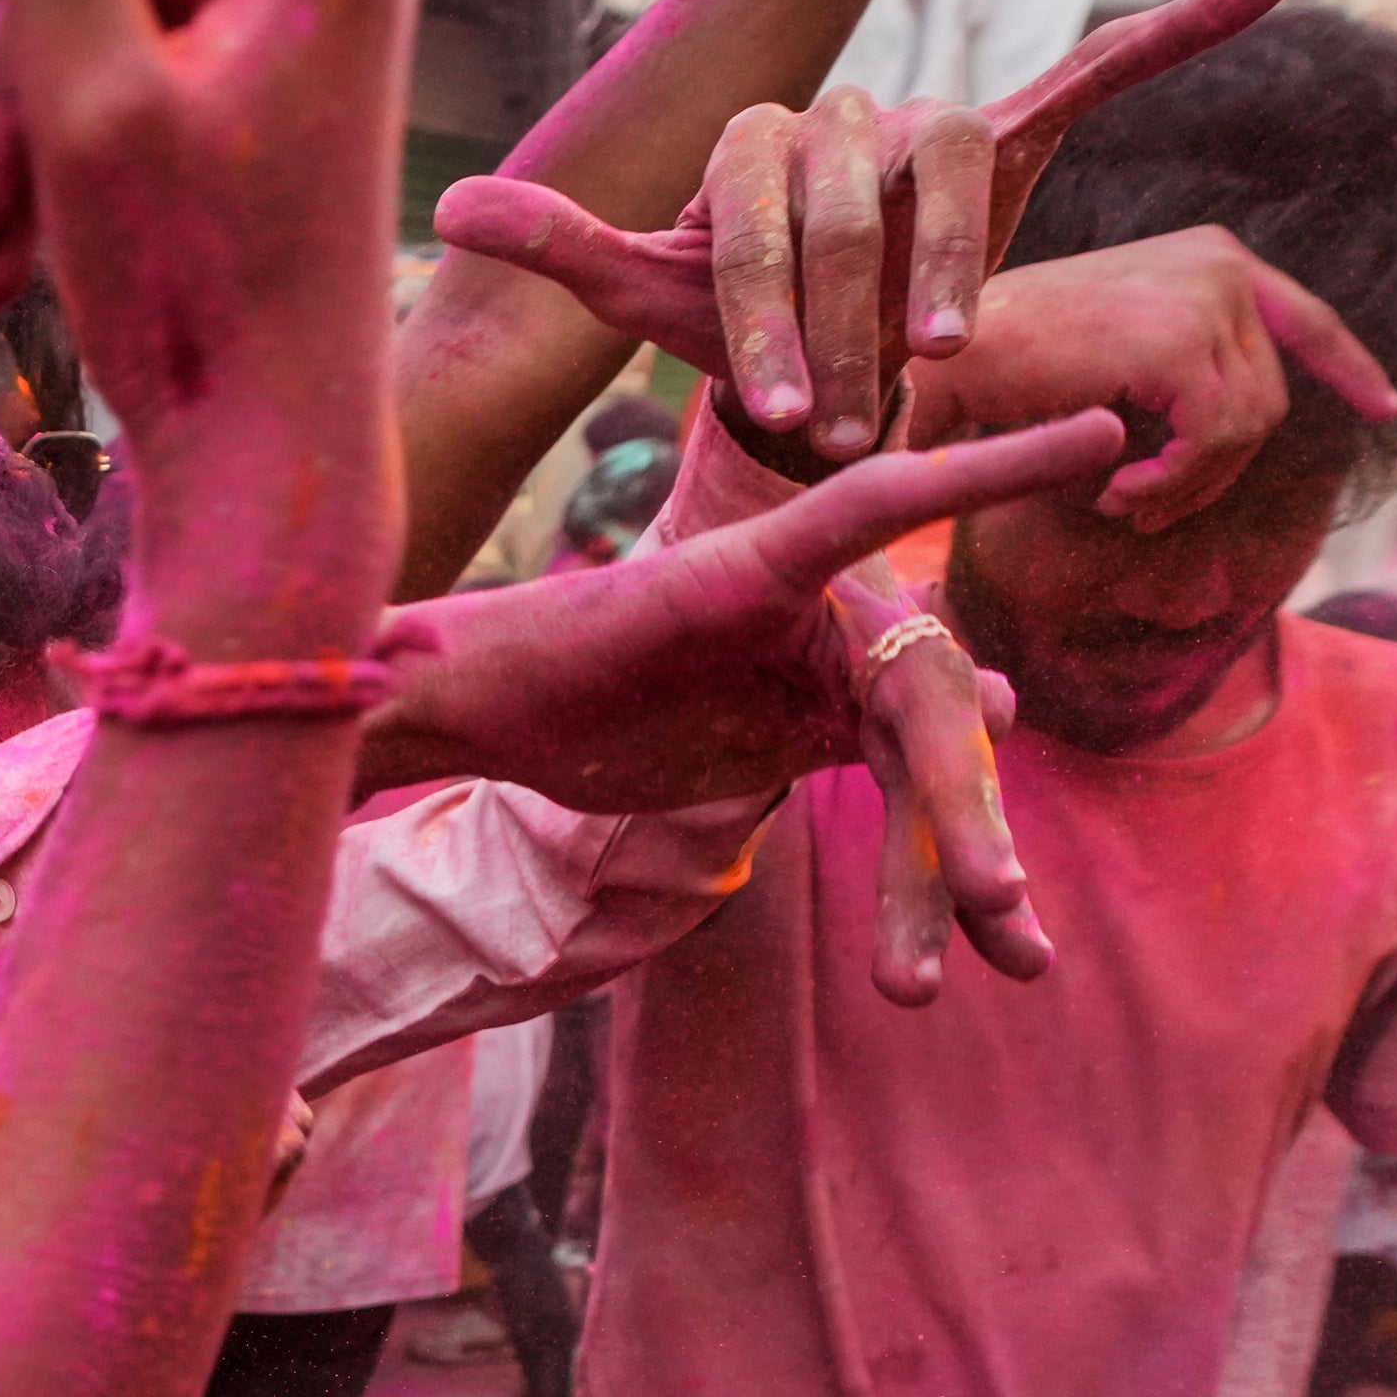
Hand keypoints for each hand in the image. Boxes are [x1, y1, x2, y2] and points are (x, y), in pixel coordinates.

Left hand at [372, 413, 1125, 998]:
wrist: (510, 697)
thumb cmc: (476, 663)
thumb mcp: (437, 664)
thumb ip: (392, 666)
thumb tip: (306, 665)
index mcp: (734, 570)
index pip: (864, 508)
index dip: (975, 469)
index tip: (1090, 435)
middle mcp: (805, 616)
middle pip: (917, 694)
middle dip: (964, 799)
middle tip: (1003, 893)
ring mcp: (824, 678)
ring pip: (932, 769)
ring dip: (967, 867)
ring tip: (1017, 960)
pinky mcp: (822, 739)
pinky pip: (904, 812)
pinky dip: (939, 883)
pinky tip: (996, 952)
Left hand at [434, 0, 1302, 468]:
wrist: (819, 352)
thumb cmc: (737, 335)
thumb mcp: (644, 301)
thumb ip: (566, 251)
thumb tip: (447, 205)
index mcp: (757, 148)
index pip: (754, 211)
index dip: (755, 310)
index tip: (767, 404)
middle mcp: (849, 119)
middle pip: (854, 198)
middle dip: (839, 315)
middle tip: (839, 411)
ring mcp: (935, 135)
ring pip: (959, 172)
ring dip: (948, 261)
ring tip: (940, 349)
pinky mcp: (1019, 143)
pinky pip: (1101, 73)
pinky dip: (1178, 28)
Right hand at [893, 225, 1396, 529]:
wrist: (928, 358)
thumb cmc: (993, 370)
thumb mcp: (1104, 355)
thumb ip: (1176, 369)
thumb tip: (1246, 431)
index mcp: (1205, 255)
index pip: (1303, 316)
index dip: (1348, 367)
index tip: (1385, 410)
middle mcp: (1218, 264)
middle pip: (1270, 397)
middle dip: (1216, 472)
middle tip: (1139, 510)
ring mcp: (1205, 299)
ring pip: (1248, 431)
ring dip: (1185, 489)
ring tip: (1117, 504)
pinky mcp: (1181, 345)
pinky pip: (1215, 445)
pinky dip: (1170, 488)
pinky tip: (1112, 498)